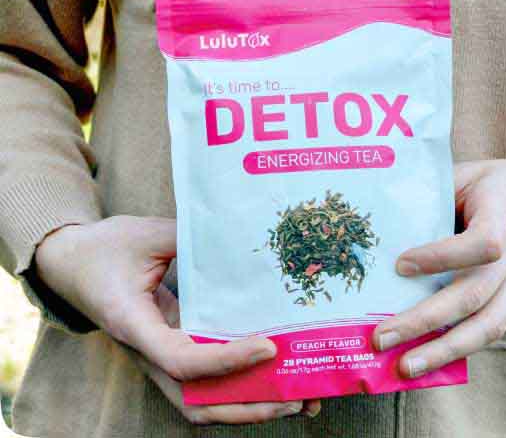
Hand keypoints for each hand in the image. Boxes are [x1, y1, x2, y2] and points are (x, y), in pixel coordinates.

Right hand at [35, 216, 319, 423]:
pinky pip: (204, 383)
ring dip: (248, 406)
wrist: (74, 265)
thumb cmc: (106, 248)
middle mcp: (147, 353)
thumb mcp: (146, 235)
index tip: (268, 347)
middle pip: (196, 403)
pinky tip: (271, 378)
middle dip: (247, 406)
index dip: (226, 361)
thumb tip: (241, 240)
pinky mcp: (171, 352)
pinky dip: (237, 388)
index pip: (182, 360)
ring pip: (202, 402)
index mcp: (134, 325)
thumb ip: (189, 237)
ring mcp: (159, 358)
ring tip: (297, 399)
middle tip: (297, 397)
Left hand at [373, 152, 505, 377]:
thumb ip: (436, 193)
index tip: (400, 265)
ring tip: (404, 368)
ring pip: (489, 325)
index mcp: (504, 213)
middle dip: (425, 321)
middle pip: (475, 296)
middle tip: (381, 337)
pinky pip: (493, 327)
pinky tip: (430, 358)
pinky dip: (461, 347)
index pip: (480, 243)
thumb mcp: (472, 174)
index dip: (440, 257)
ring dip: (444, 351)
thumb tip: (389, 221)